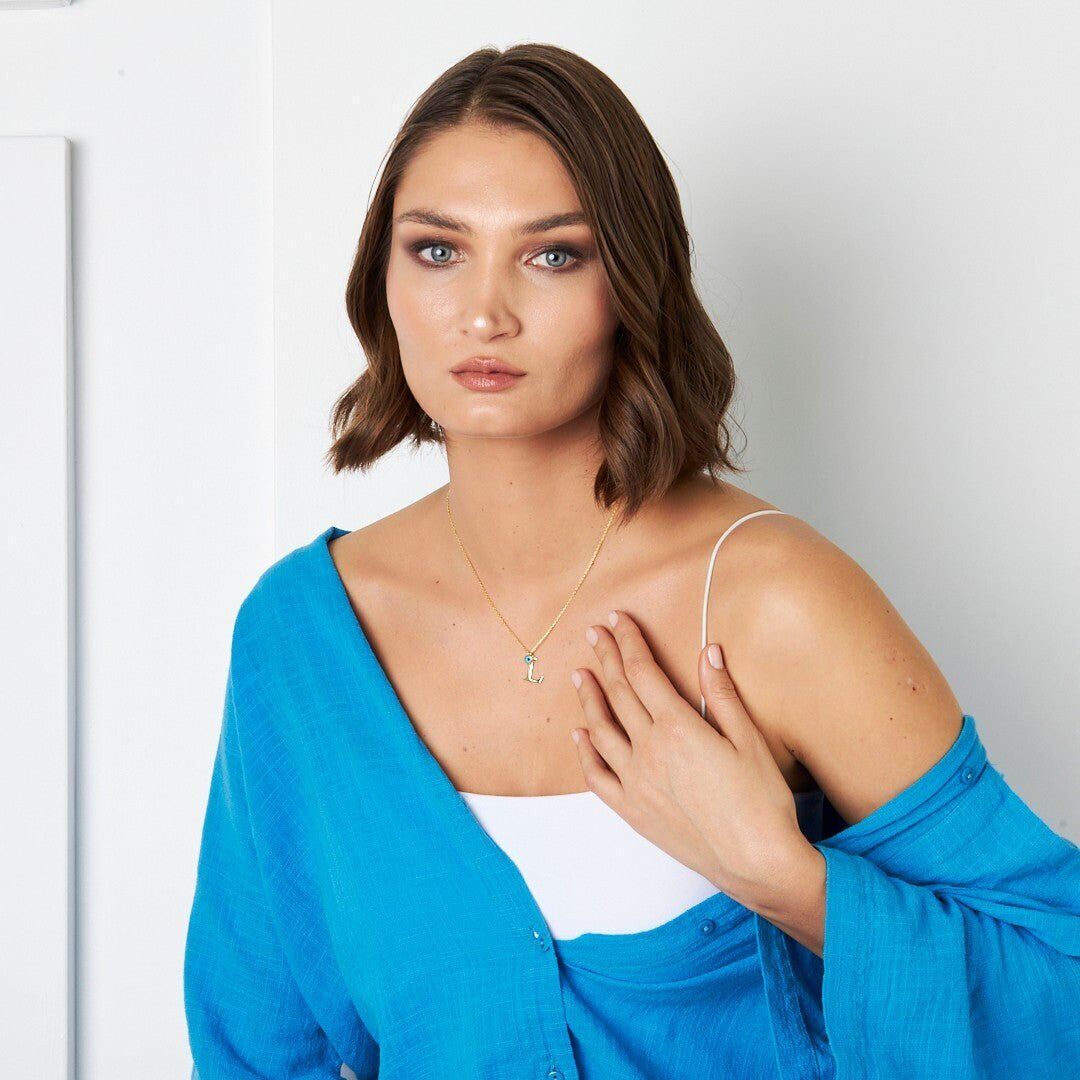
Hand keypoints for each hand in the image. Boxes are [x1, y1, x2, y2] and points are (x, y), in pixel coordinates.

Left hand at [570, 609, 811, 910]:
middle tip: (594, 634)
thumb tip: (708, 651)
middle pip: (618, 693)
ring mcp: (635, 782)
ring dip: (588, 698)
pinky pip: (597, 777)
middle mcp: (648, 751)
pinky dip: (585, 752)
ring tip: (580, 675)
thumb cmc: (761, 801)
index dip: (628, 642)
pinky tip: (580, 736)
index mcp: (677, 728)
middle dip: (605, 658)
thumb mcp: (748, 739)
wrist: (756, 863)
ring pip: (600, 730)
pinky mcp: (632, 810)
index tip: (617, 621)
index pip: (643, 672)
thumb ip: (722, 693)